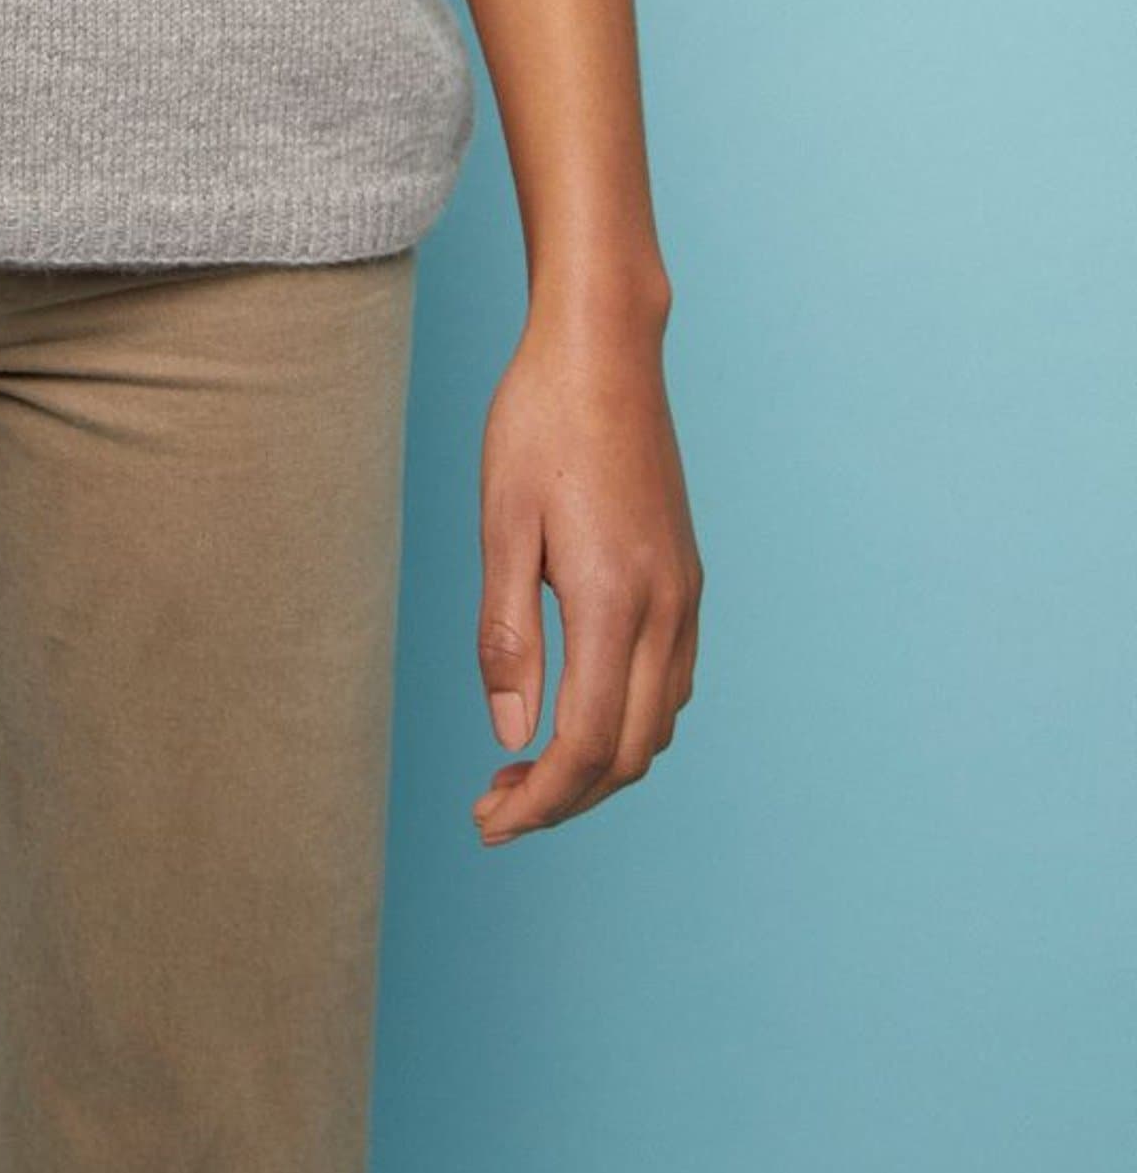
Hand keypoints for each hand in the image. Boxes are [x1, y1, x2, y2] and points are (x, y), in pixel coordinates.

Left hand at [472, 297, 701, 842]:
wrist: (605, 348)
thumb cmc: (540, 421)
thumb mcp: (501, 523)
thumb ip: (507, 636)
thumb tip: (511, 738)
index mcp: (614, 599)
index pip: (586, 745)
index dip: (539, 802)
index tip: (488, 824)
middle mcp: (665, 608)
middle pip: (630, 752)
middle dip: (565, 799)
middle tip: (494, 807)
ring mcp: (685, 593)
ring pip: (658, 724)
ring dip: (598, 766)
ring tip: (525, 770)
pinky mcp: (685, 576)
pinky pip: (670, 682)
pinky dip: (629, 722)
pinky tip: (577, 710)